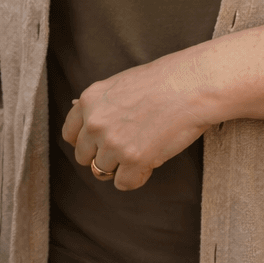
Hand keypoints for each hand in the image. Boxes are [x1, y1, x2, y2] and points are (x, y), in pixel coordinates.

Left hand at [61, 46, 216, 191]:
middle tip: (127, 147)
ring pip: (102, 172)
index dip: (86, 141)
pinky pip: (124, 183)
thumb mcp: (122, 83)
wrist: (194, 84)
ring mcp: (113, 143)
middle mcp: (95, 123)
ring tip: (145, 149)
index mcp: (90, 100)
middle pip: (83, 156)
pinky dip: (138, 177)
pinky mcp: (134, 160)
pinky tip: (151, 161)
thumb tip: (81, 113)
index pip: (70, 134)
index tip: (100, 143)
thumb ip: (101, 103)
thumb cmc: (166, 79)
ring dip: (121, 166)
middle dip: (103, 155)